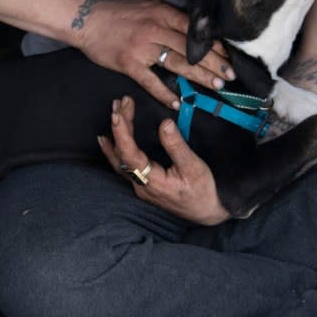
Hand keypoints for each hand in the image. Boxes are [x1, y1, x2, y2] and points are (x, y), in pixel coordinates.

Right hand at [74, 0, 234, 107]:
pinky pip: (151, 81)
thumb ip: (171, 18)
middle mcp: (154, 29)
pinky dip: (164, 93)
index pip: (194, 30)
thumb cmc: (121, 15)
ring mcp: (141, 48)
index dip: (213, 45)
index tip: (229, 56)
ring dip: (199, 77)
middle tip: (230, 76)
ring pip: (177, 64)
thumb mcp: (150, 8)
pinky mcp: (129, 64)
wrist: (86, 21)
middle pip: (190, 49)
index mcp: (162, 13)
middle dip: (214, 63)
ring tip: (215, 86)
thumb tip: (197, 33)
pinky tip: (177, 102)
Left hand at [97, 95, 229, 225]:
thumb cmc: (203, 191)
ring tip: (112, 116)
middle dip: (119, 127)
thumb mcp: (194, 167)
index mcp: (152, 181)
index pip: (130, 155)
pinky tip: (110, 142)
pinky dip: (115, 151)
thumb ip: (176, 145)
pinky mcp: (143, 185)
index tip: (118, 114)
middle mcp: (141, 185)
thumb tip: (164, 123)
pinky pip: (123, 166)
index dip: (122, 133)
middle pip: (121, 155)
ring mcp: (140, 186)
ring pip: (119, 161)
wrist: (206, 213)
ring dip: (114, 137)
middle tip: (120, 103)